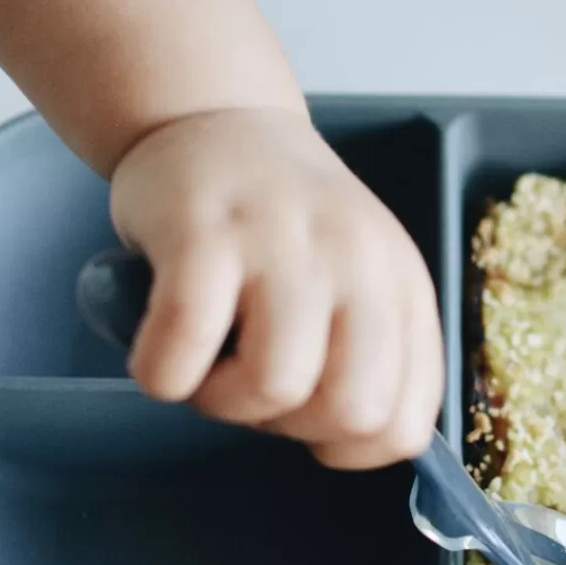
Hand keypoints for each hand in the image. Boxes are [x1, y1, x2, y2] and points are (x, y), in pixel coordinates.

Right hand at [109, 108, 444, 467]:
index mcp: (400, 284)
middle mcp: (357, 259)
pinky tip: (158, 344)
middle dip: (288, 428)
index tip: (306, 415)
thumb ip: (370, 353)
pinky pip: (182, 353)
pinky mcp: (204, 233)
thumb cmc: (279, 222)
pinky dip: (160, 374)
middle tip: (250, 380)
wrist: (212, 115)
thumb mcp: (356, 277)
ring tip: (204, 358)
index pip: (407, 423)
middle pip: (351, 412)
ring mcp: (282, 242)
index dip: (347, 449)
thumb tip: (354, 447)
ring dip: (220, 402)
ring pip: (273, 388)